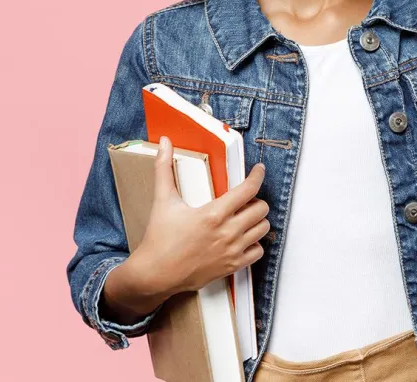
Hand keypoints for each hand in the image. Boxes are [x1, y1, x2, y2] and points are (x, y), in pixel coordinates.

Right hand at [128, 136, 269, 298]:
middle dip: (255, 199)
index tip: (259, 170)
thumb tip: (165, 142)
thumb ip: (164, 168)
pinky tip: (243, 237)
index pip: (248, 189)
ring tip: (244, 216)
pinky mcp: (232, 267)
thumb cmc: (159, 238)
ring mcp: (231, 251)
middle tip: (245, 198)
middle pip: (261, 208)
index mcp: (213, 214)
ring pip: (263, 229)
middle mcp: (227, 233)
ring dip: (257, 220)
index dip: (258, 175)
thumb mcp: (163, 200)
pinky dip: (254, 243)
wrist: (154, 275)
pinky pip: (258, 252)